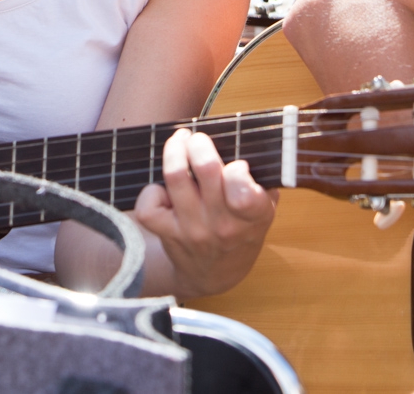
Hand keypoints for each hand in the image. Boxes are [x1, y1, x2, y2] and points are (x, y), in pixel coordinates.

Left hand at [134, 129, 276, 298]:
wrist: (216, 275)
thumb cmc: (241, 233)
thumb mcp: (264, 212)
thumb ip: (261, 182)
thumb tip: (246, 145)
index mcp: (254, 216)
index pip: (243, 192)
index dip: (237, 170)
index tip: (236, 164)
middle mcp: (223, 225)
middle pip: (205, 168)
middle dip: (200, 143)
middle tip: (198, 139)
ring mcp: (194, 229)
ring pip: (175, 176)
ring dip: (175, 150)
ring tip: (179, 142)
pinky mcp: (168, 233)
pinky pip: (149, 206)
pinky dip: (151, 190)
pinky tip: (163, 188)